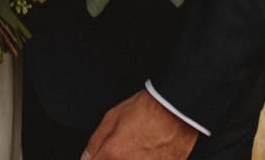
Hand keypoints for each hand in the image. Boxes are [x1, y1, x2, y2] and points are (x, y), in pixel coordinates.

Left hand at [81, 89, 196, 159]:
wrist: (177, 110)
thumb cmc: (148, 110)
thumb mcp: (112, 118)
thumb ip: (95, 142)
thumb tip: (87, 157)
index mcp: (112, 155)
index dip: (98, 159)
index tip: (103, 156)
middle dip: (115, 159)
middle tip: (124, 149)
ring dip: (130, 159)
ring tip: (138, 148)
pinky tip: (148, 153)